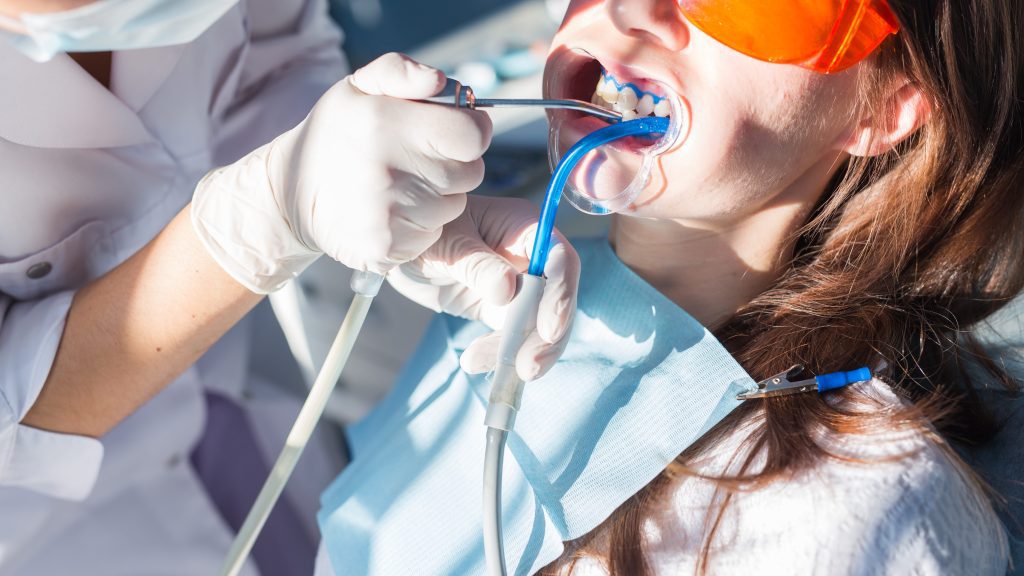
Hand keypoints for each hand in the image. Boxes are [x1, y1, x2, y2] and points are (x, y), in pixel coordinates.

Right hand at [191, 52, 491, 292]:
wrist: (289, 193)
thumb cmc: (336, 134)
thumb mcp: (359, 87)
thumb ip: (401, 71)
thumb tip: (440, 81)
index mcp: (385, 124)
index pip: (472, 136)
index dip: (473, 130)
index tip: (457, 130)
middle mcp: (387, 172)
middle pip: (470, 173)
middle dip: (453, 163)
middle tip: (417, 158)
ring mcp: (388, 215)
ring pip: (454, 206)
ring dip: (438, 195)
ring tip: (399, 184)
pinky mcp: (386, 247)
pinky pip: (433, 234)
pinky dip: (421, 224)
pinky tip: (392, 209)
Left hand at [388, 195, 580, 379]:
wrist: (400, 251)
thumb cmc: (425, 233)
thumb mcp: (446, 244)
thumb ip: (478, 266)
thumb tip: (508, 290)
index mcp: (525, 228)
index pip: (560, 260)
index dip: (561, 295)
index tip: (548, 330)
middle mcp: (531, 258)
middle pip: (558, 300)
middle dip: (547, 337)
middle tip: (528, 368)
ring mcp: (521, 288)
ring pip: (540, 326)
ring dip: (522, 353)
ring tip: (480, 363)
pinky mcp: (504, 313)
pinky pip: (515, 340)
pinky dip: (499, 356)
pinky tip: (472, 361)